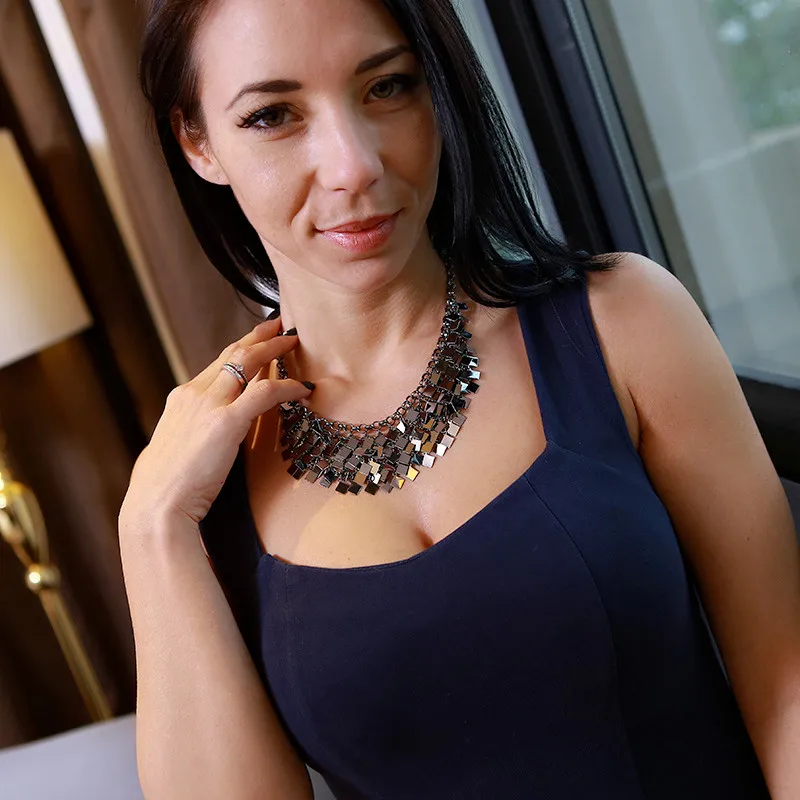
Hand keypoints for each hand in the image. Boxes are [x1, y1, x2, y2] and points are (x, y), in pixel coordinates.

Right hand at [119, 316, 311, 531]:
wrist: (156, 506)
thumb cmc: (166, 487)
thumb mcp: (177, 448)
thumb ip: (194, 432)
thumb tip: (207, 434)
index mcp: (181, 399)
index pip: (215, 365)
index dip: (239, 350)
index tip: (256, 340)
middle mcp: (193, 394)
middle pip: (231, 354)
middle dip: (258, 337)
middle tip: (279, 326)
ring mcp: (208, 405)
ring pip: (246, 362)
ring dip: (273, 348)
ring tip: (293, 341)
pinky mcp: (225, 422)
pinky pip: (265, 393)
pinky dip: (288, 387)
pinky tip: (304, 388)